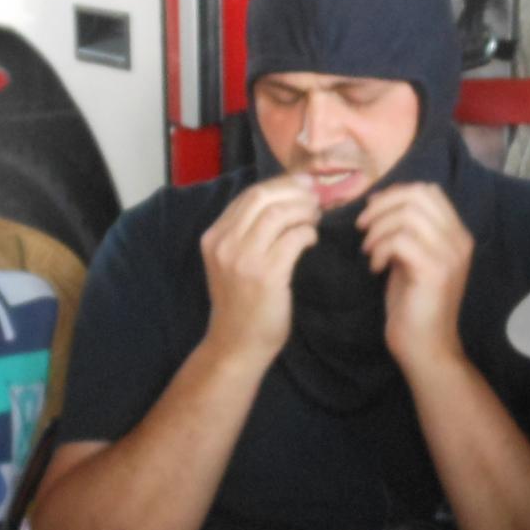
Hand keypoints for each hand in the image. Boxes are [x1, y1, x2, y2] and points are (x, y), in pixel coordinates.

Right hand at [201, 176, 320, 366]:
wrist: (236, 345)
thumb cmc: (240, 303)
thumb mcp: (231, 262)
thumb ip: (246, 233)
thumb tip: (283, 199)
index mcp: (213, 236)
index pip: (249, 195)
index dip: (280, 184)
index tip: (303, 185)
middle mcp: (224, 243)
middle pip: (263, 197)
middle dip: (294, 192)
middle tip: (315, 198)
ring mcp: (243, 259)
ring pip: (280, 214)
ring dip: (304, 211)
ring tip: (315, 219)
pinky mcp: (266, 275)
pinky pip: (294, 238)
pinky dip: (308, 234)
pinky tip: (311, 240)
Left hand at [359, 183, 472, 370]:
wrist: (426, 348)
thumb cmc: (413, 305)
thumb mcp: (410, 259)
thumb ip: (404, 231)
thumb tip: (379, 201)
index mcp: (456, 235)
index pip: (429, 191)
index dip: (395, 193)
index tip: (372, 212)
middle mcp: (459, 241)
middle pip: (418, 195)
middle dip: (382, 206)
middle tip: (363, 228)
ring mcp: (450, 255)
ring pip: (408, 215)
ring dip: (378, 229)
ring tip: (369, 251)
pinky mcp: (435, 271)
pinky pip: (400, 240)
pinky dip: (380, 249)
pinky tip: (375, 269)